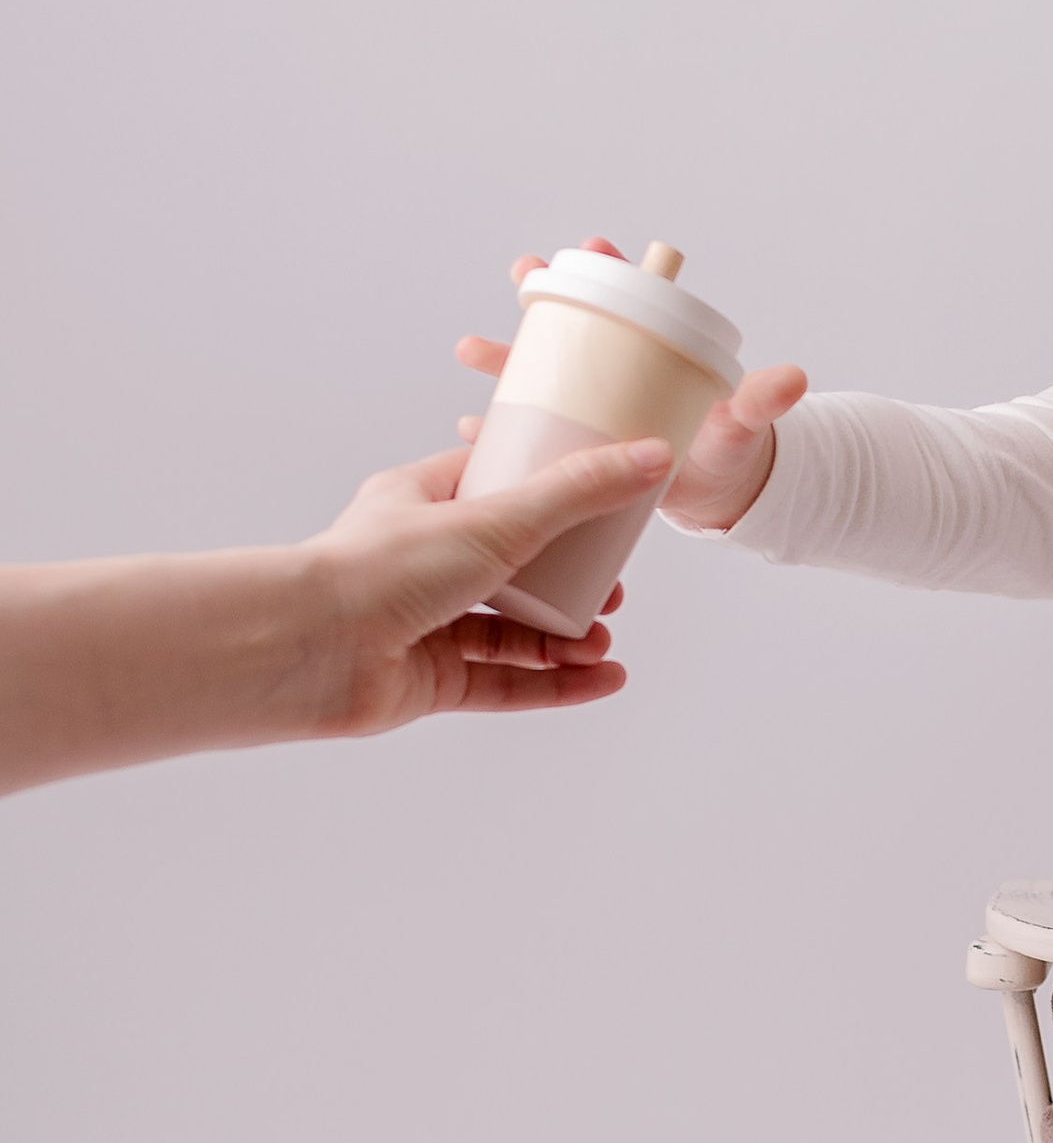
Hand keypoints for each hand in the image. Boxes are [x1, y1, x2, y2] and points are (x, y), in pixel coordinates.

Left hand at [291, 436, 673, 738]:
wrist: (309, 651)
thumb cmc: (382, 568)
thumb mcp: (497, 517)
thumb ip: (579, 491)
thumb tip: (654, 457)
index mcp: (424, 502)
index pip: (497, 483)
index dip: (553, 490)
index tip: (607, 499)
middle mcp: (423, 561)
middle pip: (514, 564)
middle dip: (571, 580)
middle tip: (614, 588)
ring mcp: (426, 623)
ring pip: (512, 629)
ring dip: (565, 637)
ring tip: (604, 642)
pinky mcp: (430, 680)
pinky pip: (504, 683)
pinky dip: (554, 684)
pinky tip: (603, 680)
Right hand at [456, 242, 807, 534]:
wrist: (713, 496)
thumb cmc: (728, 448)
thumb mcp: (742, 424)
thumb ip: (762, 401)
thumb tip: (795, 378)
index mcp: (654, 351)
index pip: (631, 297)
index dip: (611, 267)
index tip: (597, 245)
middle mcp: (612, 372)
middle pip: (571, 324)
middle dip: (543, 296)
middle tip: (522, 273)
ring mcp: (586, 406)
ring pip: (535, 373)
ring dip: (502, 358)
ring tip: (471, 348)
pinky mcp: (570, 447)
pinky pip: (525, 433)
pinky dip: (498, 430)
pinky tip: (472, 432)